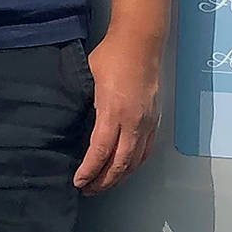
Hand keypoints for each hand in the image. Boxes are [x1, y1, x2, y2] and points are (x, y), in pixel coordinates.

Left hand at [73, 30, 161, 194]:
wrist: (140, 42)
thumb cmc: (111, 55)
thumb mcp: (88, 78)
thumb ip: (86, 103)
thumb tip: (77, 120)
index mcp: (113, 112)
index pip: (100, 152)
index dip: (89, 170)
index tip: (78, 181)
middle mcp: (133, 122)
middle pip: (120, 164)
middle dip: (103, 181)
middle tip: (88, 189)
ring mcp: (147, 123)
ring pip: (135, 161)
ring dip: (119, 177)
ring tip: (104, 184)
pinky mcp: (155, 120)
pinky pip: (146, 151)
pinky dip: (134, 165)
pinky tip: (125, 169)